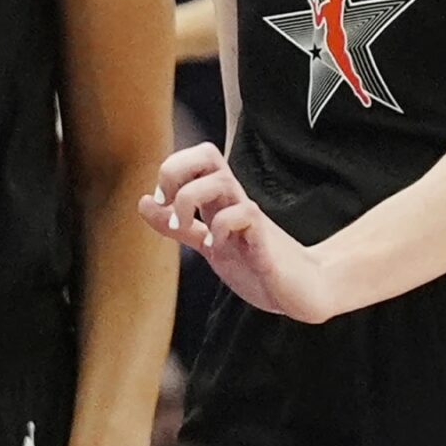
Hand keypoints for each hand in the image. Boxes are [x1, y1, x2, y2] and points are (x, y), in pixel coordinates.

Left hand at [139, 144, 341, 321]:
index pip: (198, 157)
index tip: (161, 201)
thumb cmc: (258, 266)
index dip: (172, 169)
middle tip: (168, 202)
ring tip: (184, 227)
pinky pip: (244, 214)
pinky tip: (216, 246)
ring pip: (220, 180)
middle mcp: (235, 201)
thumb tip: (144, 202)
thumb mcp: (207, 245)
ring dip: (189, 199)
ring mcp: (251, 218)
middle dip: (176, 171)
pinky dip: (220, 228)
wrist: (302, 291)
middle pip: (207, 154)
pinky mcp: (265, 239)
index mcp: (221, 200)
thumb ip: (178, 226)